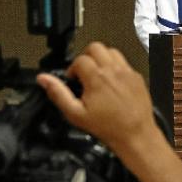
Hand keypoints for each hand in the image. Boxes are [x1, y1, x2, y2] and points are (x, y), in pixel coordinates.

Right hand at [36, 42, 156, 152]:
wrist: (135, 134)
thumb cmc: (109, 127)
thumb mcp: (76, 114)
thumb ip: (58, 93)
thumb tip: (44, 79)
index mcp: (97, 77)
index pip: (79, 60)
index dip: (73, 69)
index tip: (74, 80)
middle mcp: (113, 71)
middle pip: (96, 47)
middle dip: (86, 57)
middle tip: (84, 72)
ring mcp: (127, 72)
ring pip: (111, 51)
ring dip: (101, 59)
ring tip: (97, 75)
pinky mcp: (136, 76)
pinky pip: (124, 62)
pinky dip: (115, 67)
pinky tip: (112, 82)